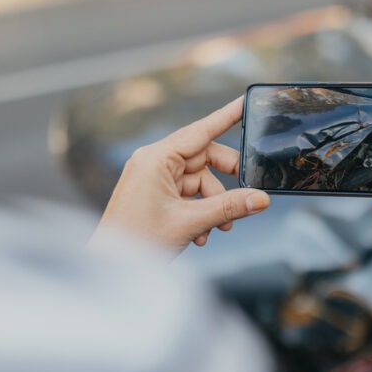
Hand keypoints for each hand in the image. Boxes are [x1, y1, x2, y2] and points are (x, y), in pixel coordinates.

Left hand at [92, 96, 269, 255]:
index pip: (200, 130)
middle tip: (246, 197)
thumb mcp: (190, 222)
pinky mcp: (155, 194)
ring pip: (199, 181)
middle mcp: (154, 162)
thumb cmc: (136, 241)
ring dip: (214, 204)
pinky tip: (201, 233)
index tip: (245, 102)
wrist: (110, 268)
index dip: (226, 116)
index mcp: (156, 158)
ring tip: (218, 228)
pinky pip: (188, 194)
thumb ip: (229, 207)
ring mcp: (153, 178)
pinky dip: (200, 211)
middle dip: (225, 182)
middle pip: (204, 159)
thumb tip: (262, 198)